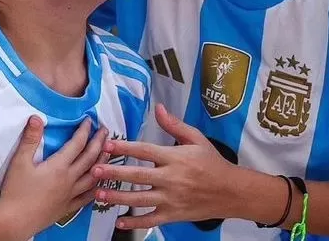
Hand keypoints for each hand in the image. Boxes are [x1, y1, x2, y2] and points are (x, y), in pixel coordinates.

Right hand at [0, 117, 108, 237]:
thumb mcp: (19, 161)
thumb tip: (37, 118)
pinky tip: (99, 185)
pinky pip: (87, 197)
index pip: (76, 145)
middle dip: (99, 143)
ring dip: (102, 163)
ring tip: (107, 154)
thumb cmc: (16, 190)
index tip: (90, 120)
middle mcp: (69, 180)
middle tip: (106, 131)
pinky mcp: (68, 207)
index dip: (84, 131)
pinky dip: (96, 188)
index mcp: (59, 167)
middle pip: (89, 159)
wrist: (16, 221)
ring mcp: (71, 195)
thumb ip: (30, 139)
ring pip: (93, 177)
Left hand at [93, 103, 237, 227]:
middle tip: (95, 171)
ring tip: (99, 194)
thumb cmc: (213, 163)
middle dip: (115, 173)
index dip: (125, 148)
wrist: (233, 193)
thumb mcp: (196, 139)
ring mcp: (172, 199)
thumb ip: (174, 125)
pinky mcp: (174, 215)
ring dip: (118, 197)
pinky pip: (152, 220)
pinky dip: (135, 222)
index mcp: (174, 158)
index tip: (107, 145)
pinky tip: (119, 221)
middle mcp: (171, 179)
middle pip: (138, 176)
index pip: (145, 151)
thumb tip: (158, 108)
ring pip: (141, 199)